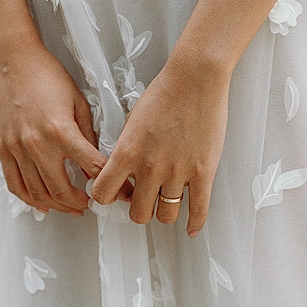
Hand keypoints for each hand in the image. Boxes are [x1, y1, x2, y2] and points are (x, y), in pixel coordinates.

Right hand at [0, 37, 107, 215]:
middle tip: (91, 202)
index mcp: (61, 130)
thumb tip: (95, 160)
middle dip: (80, 202)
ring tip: (71, 207)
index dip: (109, 184)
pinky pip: (15, 184)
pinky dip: (29, 199)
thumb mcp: (77, 101)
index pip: (92, 168)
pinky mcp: (2, 149)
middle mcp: (37, 144)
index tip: (118, 191)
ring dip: (57, 206)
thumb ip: (87, 134)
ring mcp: (16, 149)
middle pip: (62, 190)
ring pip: (38, 193)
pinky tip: (42, 203)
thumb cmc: (45, 74)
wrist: (10, 60)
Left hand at [91, 52, 230, 236]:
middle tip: (143, 203)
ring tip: (166, 206)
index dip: (106, 198)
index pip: (103, 194)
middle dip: (139, 211)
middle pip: (137, 214)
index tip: (112, 196)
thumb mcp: (132, 120)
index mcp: (126, 153)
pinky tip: (191, 228)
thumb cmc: (164, 92)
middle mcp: (149, 167)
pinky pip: (198, 209)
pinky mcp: (203, 172)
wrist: (195, 78)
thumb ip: (126, 149)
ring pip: (166, 215)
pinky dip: (194, 224)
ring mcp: (177, 172)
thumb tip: (124, 170)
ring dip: (165, 213)